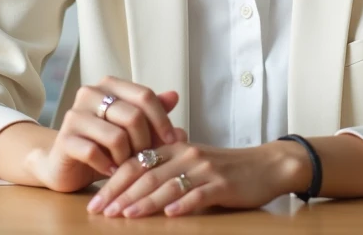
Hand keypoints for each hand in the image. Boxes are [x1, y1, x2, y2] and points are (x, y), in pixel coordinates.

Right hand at [31, 76, 185, 192]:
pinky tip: (111, 171)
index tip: (172, 141)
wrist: (66, 163)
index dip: (162, 120)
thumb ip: (152, 113)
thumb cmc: (105, 144)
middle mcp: (90, 93)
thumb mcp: (132, 129)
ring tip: (127, 166)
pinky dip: (108, 166)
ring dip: (127, 158)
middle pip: (133, 116)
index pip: (145, 95)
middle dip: (145, 143)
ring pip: (117, 137)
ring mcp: (75, 115)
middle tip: (145, 158)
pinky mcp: (64, 139)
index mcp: (110, 86)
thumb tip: (174, 96)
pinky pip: (95, 153)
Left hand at [86, 140, 309, 217]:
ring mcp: (205, 169)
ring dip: (145, 202)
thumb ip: (166, 168)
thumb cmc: (226, 167)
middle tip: (101, 211)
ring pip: (168, 184)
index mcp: (176, 148)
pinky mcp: (222, 184)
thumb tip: (132, 185)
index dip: (114, 181)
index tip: (96, 200)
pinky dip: (183, 204)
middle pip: (147, 174)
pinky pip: (199, 194)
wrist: (266, 165)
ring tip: (126, 215)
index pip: (137, 162)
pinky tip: (169, 214)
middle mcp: (187, 155)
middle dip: (121, 194)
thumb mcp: (193, 161)